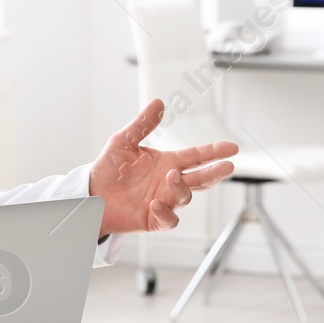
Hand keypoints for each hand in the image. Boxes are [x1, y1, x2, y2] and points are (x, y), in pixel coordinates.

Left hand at [89, 99, 237, 233]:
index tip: (231, 148)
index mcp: (168, 162)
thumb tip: (158, 103)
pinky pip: (168, 219)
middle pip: (200, 178)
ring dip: (181, 186)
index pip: (197, 156)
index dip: (214, 152)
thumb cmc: (108, 170)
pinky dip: (166, 213)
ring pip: (184, 196)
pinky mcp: (154, 219)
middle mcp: (169, 182)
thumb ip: (143, 124)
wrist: (91, 195)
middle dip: (215, 172)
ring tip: (171, 176)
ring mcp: (164, 201)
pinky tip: (156, 203)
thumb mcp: (123, 141)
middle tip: (228, 166)